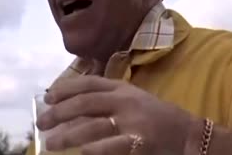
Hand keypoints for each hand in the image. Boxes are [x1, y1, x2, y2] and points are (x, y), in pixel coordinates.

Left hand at [36, 75, 194, 154]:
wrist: (190, 136)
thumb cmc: (156, 118)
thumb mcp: (134, 99)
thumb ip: (108, 98)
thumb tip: (71, 104)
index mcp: (123, 89)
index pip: (90, 83)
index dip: (66, 88)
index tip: (48, 97)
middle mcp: (126, 101)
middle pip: (86, 103)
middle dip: (60, 112)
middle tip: (41, 123)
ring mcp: (133, 122)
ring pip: (93, 126)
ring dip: (68, 135)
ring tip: (50, 142)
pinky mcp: (140, 143)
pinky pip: (112, 146)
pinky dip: (94, 150)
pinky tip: (81, 153)